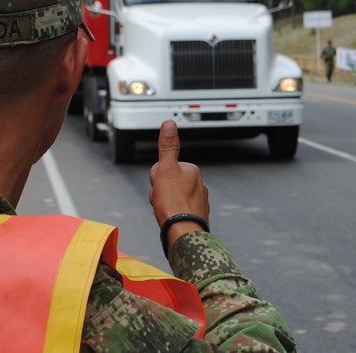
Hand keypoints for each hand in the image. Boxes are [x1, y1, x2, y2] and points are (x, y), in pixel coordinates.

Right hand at [149, 120, 209, 251]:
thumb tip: (169, 123)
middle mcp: (199, 184)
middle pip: (167, 183)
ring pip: (170, 197)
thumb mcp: (166, 169)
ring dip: (163, 203)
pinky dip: (172, 214)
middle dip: (160, 191)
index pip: (164, 168)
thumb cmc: (173, 202)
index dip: (156, 178)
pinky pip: (177, 210)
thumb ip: (167, 146)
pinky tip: (172, 219)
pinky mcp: (196, 215)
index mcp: (192, 170)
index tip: (161, 187)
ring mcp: (199, 200)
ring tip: (166, 211)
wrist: (183, 232)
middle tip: (162, 200)